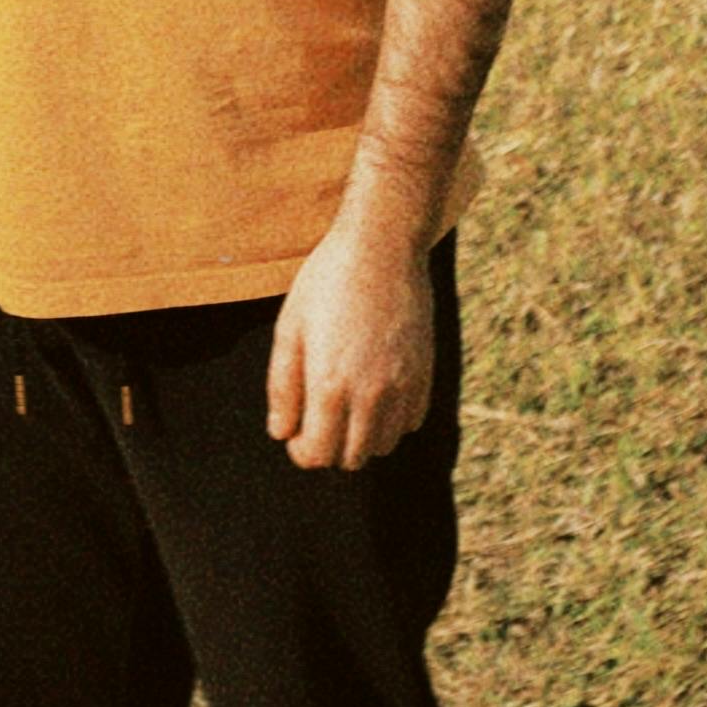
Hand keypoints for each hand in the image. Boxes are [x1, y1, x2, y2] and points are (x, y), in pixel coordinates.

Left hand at [265, 213, 433, 470]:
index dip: (301, 450)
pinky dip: (391, 420)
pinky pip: (409, 423)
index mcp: (329, 385)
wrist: (383, 246)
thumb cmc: (327, 282)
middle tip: (318, 418)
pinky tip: (375, 391)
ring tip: (346, 402)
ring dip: (361, 437)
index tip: (296, 432)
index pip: (317, 455)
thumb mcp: (290, 327)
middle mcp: (370, 396)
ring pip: (382, 446)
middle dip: (329, 448)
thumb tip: (281, 433)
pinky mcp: (425, 376)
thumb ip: (282, 387)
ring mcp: (403, 387)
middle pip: (350, 459)